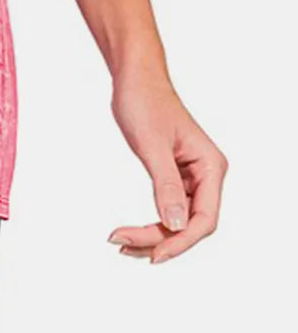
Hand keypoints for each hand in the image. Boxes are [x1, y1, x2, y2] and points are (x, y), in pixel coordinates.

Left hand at [106, 69, 227, 264]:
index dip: (180, 242)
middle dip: (160, 239)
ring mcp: (192, 176)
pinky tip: (132, 233)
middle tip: (122, 244)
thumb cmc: (145, 101)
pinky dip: (152, 222)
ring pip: (179, 221)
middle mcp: (207, 174)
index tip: (153, 254)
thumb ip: (167, 186)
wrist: (135, 78)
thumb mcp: (152, 145)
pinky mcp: (177, 176)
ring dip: (154, 236)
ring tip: (121, 244)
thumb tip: (177, 226)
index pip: (204, 219)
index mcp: (211, 166)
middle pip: (191, 225)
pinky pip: (169, 209)